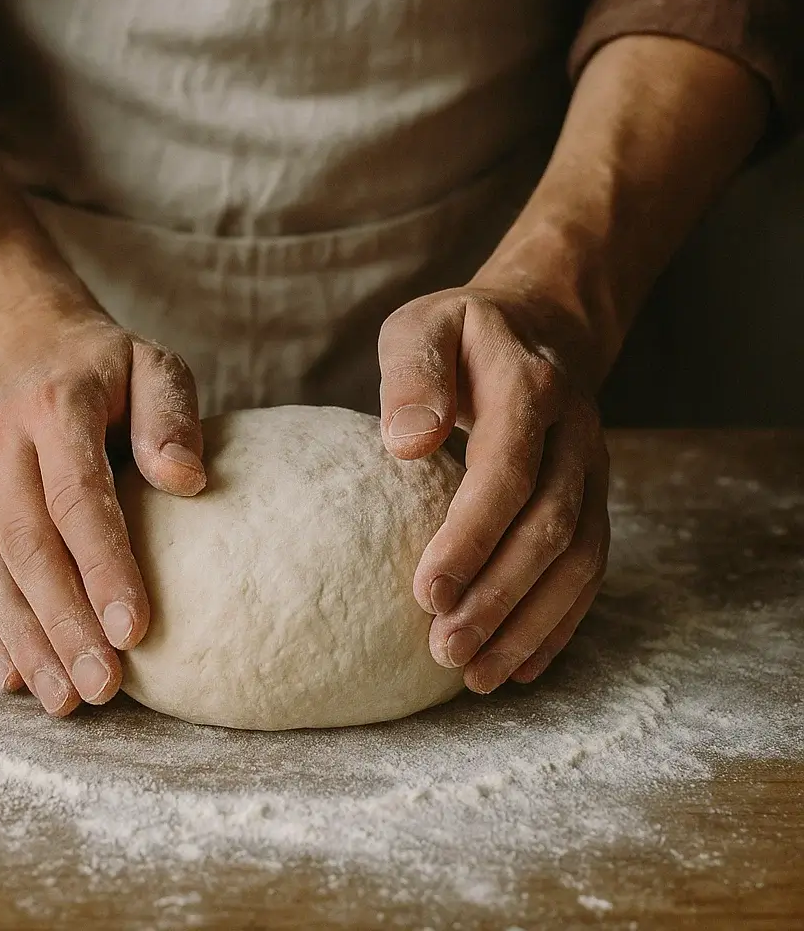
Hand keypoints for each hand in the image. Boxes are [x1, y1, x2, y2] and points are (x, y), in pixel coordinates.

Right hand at [0, 306, 204, 715]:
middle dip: (65, 624)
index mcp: (56, 409)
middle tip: (105, 687)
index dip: (103, 567)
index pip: (76, 498)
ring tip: (66, 701)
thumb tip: (187, 480)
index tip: (134, 629)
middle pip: (29, 547)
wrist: (21, 348)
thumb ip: (170, 415)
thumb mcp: (150, 365)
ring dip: (26, 642)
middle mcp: (4, 448)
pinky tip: (14, 678)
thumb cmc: (105, 368)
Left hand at [378, 287, 609, 692]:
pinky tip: (521, 665)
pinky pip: (590, 571)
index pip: (508, 472)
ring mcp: (593, 472)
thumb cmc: (462, 334)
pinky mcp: (594, 501)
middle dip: (500, 597)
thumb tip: (407, 443)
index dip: (473, 536)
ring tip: (477, 676)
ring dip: (531, 625)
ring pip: (580, 561)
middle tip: (444, 650)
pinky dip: (560, 623)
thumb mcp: (424, 327)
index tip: (426, 592)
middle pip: (551, 527)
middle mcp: (574, 435)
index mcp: (529, 387)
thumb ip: (414, 374)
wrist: (542, 326)